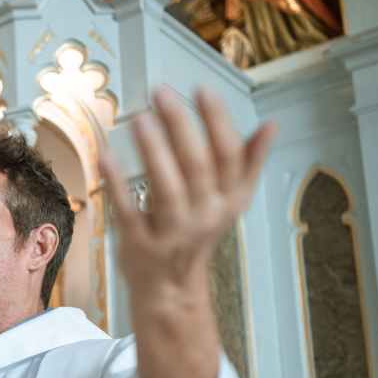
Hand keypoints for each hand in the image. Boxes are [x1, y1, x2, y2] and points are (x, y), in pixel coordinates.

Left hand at [100, 86, 275, 303]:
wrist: (171, 288)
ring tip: (139, 117)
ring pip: (167, 187)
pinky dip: (118, 184)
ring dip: (153, 150)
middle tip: (160, 93)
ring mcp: (172, 233)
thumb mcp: (229, 202)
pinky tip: (106, 156)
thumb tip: (271, 126)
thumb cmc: (196, 233)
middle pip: (197, 166)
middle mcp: (204, 217)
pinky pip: (129, 210)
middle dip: (180, 126)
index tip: (201, 90)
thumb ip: (248, 163)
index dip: (217, 121)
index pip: (229, 156)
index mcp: (229, 201)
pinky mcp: (140, 244)